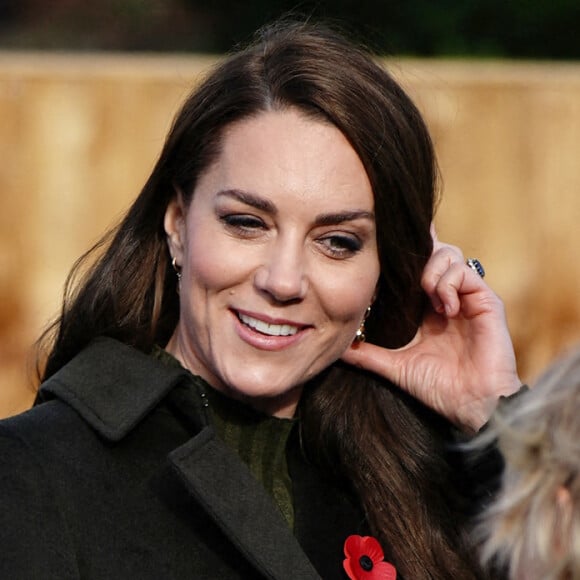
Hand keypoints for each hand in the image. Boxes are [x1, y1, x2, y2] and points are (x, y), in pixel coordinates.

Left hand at [341, 228, 521, 432]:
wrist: (472, 408)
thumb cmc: (439, 389)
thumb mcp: (394, 366)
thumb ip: (367, 353)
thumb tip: (337, 348)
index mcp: (426, 308)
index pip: (416, 268)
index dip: (404, 253)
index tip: (384, 241)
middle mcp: (447, 298)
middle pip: (434, 251)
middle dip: (417, 252)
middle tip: (401, 269)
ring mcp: (467, 298)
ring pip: (450, 254)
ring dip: (431, 270)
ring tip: (426, 296)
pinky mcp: (486, 302)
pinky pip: (466, 272)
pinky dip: (449, 283)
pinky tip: (443, 307)